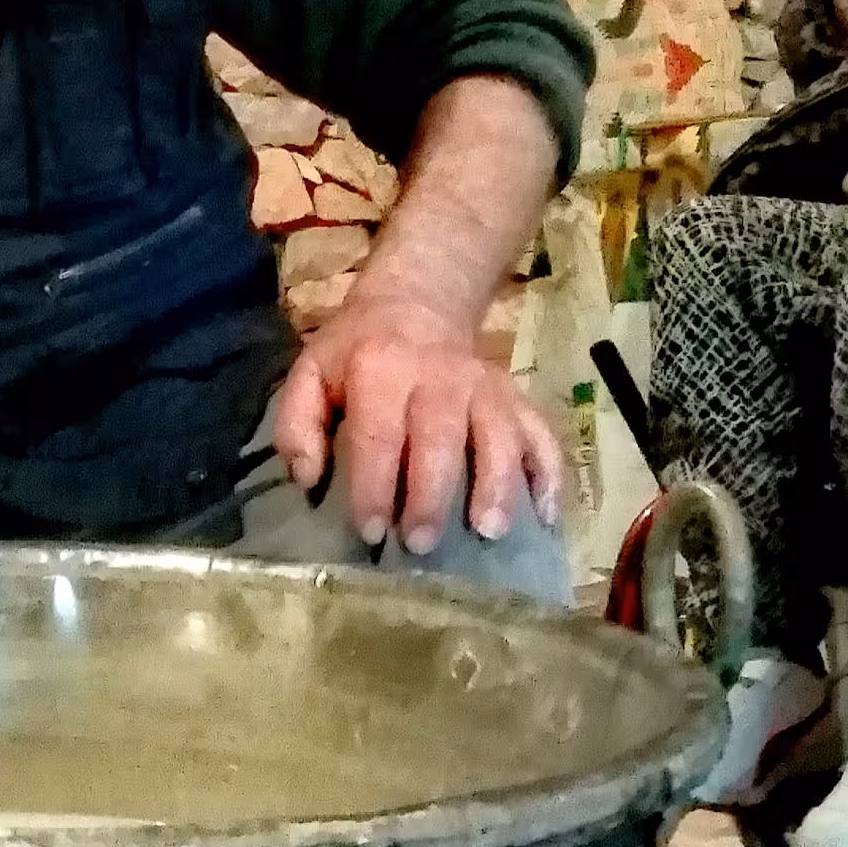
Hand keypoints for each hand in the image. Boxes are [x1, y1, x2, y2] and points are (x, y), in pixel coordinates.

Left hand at [273, 295, 564, 554]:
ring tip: (489, 532)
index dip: (373, 486)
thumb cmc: (357, 352)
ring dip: (497, 486)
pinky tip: (547, 517)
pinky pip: (543, 435)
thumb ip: (297, 424)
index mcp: (380, 369)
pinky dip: (550, 475)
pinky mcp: (517, 398)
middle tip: (421, 543)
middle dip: (432, 496)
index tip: (370, 531)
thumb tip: (306, 478)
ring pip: (499, 436)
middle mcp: (439, 376)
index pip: (378, 434)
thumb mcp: (311, 373)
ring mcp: (485, 387)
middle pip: (441, 439)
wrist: (417, 302)